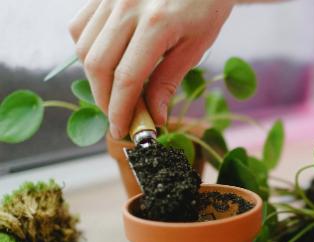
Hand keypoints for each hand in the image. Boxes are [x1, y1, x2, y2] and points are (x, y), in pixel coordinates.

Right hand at [69, 0, 234, 138]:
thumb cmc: (206, 6)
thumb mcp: (195, 46)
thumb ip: (168, 81)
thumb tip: (153, 118)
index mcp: (156, 23)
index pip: (127, 79)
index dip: (121, 111)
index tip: (122, 131)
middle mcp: (127, 6)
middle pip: (98, 66)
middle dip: (105, 100)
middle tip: (119, 118)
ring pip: (83, 48)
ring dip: (95, 79)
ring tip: (116, 93)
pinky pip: (81, 27)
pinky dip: (88, 51)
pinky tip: (107, 64)